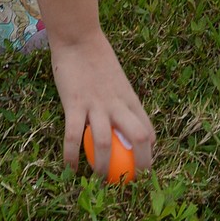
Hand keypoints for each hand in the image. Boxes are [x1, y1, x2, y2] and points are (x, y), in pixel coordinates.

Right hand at [51, 30, 154, 176]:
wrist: (78, 37)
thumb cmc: (97, 59)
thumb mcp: (118, 81)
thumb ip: (122, 102)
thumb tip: (125, 125)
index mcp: (130, 99)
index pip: (148, 131)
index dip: (149, 154)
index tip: (141, 170)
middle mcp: (117, 104)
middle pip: (138, 139)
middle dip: (138, 165)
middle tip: (128, 183)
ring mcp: (96, 104)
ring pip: (105, 143)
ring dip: (102, 166)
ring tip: (98, 179)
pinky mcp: (74, 104)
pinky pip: (73, 136)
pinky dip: (71, 156)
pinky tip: (70, 168)